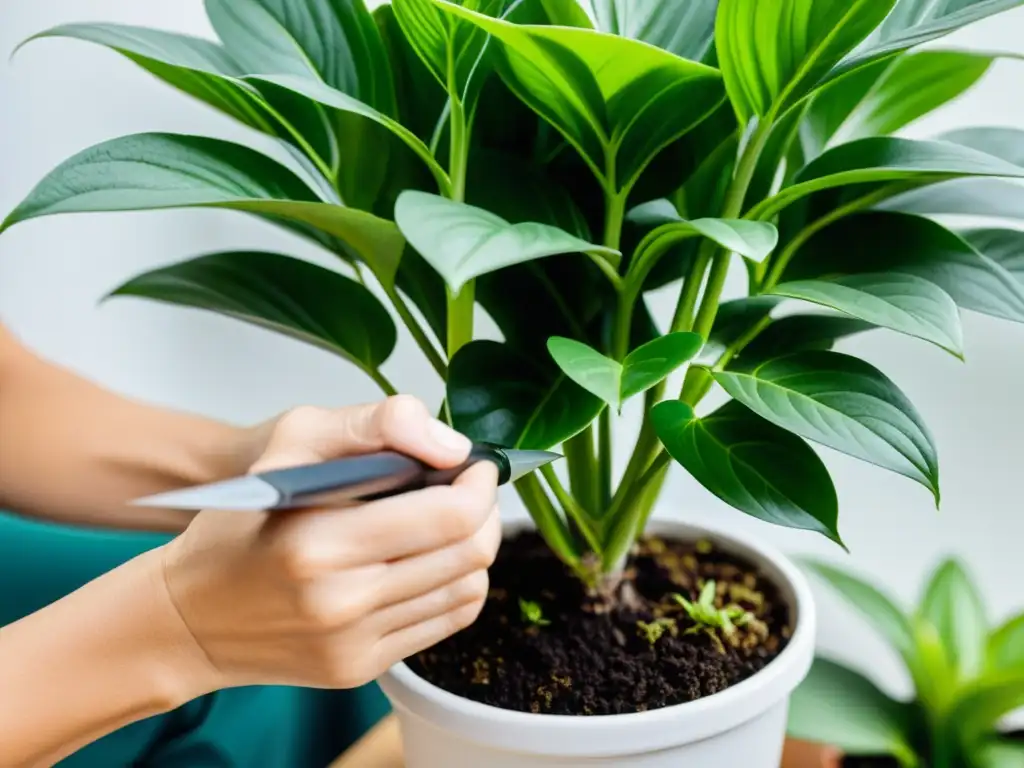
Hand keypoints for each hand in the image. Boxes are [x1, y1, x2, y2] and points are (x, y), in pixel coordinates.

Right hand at [158, 395, 500, 693]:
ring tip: (450, 523)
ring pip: (467, 590)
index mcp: (319, 541)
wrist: (190, 613)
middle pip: (468, 554)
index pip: (449, 516)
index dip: (479, 485)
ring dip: (474, 549)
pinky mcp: (360, 668)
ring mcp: (353, 643)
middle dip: (484, 512)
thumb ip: (377, 424)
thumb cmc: (242, 516)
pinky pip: (445, 623)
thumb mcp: (296, 439)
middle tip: (470, 489)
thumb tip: (452, 447)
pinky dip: (455, 585)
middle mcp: (341, 602)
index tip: (475, 465)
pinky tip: (431, 561)